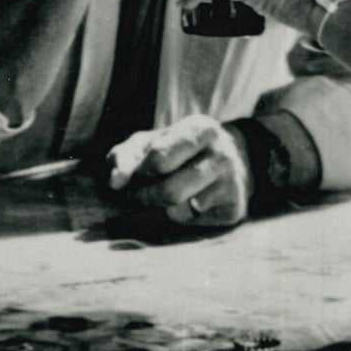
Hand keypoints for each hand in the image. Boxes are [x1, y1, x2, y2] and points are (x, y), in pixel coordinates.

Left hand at [106, 113, 251, 227]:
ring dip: (161, 208)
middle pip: (169, 192)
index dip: (138, 174)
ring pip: (179, 210)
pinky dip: (180, 216)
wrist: (230, 161)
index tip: (134, 177)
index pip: (158, 158)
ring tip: (163, 196)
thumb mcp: (149, 143)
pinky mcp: (234, 209)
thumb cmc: (179, 150)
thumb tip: (115, 183)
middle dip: (147, 197)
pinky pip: (192, 222)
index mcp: (200, 128)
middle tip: (142, 193)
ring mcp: (232, 183)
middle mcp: (222, 154)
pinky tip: (187, 203)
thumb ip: (124, 157)